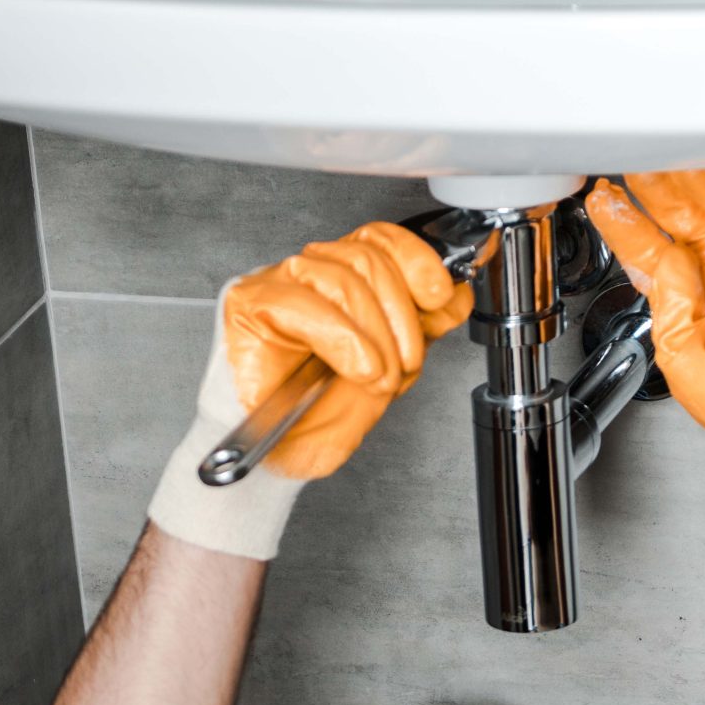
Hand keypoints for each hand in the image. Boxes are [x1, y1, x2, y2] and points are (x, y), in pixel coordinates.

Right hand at [147, 222, 472, 560]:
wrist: (271, 463)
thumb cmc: (312, 423)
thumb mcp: (389, 374)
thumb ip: (421, 331)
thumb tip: (455, 296)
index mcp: (341, 284)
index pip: (379, 240)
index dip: (416, 260)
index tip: (442, 293)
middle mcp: (309, 277)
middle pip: (368, 258)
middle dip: (401, 317)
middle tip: (405, 364)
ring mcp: (277, 285)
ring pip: (343, 276)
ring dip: (374, 334)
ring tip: (377, 376)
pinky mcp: (249, 303)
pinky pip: (304, 303)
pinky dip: (343, 338)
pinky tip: (358, 367)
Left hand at [584, 171, 704, 524]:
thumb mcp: (693, 377)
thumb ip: (671, 324)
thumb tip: (662, 267)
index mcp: (695, 301)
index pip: (652, 254)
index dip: (626, 226)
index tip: (603, 202)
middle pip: (685, 218)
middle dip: (660, 191)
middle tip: (637, 168)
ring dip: (700, 183)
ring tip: (674, 167)